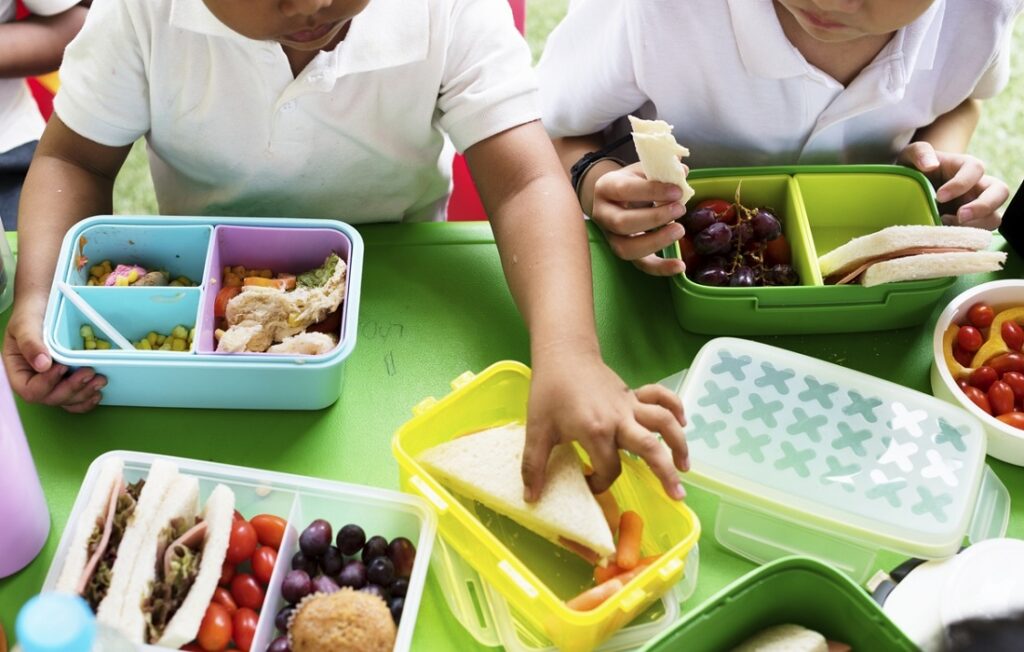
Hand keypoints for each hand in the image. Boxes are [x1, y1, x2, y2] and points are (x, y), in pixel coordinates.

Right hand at [3, 296, 103, 411]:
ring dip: (84, 394)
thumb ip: (30, 342)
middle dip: (71, 389)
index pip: (29, 390)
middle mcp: (34, 380)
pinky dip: (87, 398)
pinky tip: (97, 392)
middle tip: (90, 373)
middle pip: (50, 398)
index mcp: (19, 370)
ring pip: (66, 400)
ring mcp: (53, 381)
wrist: (46, 303)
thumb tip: (43, 365)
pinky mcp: (68, 379)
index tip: (62, 367)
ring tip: (100, 380)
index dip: (47, 384)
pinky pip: (75, 398)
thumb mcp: (25, 323)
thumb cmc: (31, 312)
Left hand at [521, 349, 688, 502]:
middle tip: (677, 496)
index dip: (601, 483)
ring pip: (664, 422)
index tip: (590, 484)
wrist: (563, 355)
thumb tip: (531, 499)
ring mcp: (629, 405)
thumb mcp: (537, 430)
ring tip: (685, 468)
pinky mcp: (633, 394)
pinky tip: (683, 423)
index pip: (609, 468)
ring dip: (679, 444)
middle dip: (666, 473)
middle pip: (651, 448)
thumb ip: (534, 465)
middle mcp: (619, 419)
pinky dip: (675, 407)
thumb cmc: (549, 391)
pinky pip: (661, 398)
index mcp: (596, 431)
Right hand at [590, 163, 688, 275]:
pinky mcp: (624, 251)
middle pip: (622, 223)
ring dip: (655, 242)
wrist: (616, 197)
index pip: (624, 190)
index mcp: (606, 188)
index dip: (652, 191)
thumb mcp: (642, 170)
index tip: (677, 191)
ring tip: (679, 230)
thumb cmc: (632, 182)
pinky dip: (660, 268)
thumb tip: (682, 171)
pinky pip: (640, 265)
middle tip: (680, 209)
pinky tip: (680, 266)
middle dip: (654, 218)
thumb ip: (660, 170)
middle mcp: (603, 215)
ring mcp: (611, 236)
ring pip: (626, 249)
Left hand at [898, 142, 1008, 229]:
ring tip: (946, 227)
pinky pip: (978, 234)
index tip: (939, 196)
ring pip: (994, 217)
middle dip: (983, 206)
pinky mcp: (969, 225)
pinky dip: (965, 238)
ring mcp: (976, 207)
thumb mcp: (910, 155)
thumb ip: (920, 153)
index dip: (961, 183)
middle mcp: (977, 186)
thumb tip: (930, 165)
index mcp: (965, 166)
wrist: (908, 188)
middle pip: (1000, 192)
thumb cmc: (914, 168)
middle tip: (960, 216)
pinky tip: (945, 237)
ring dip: (975, 225)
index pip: (976, 169)